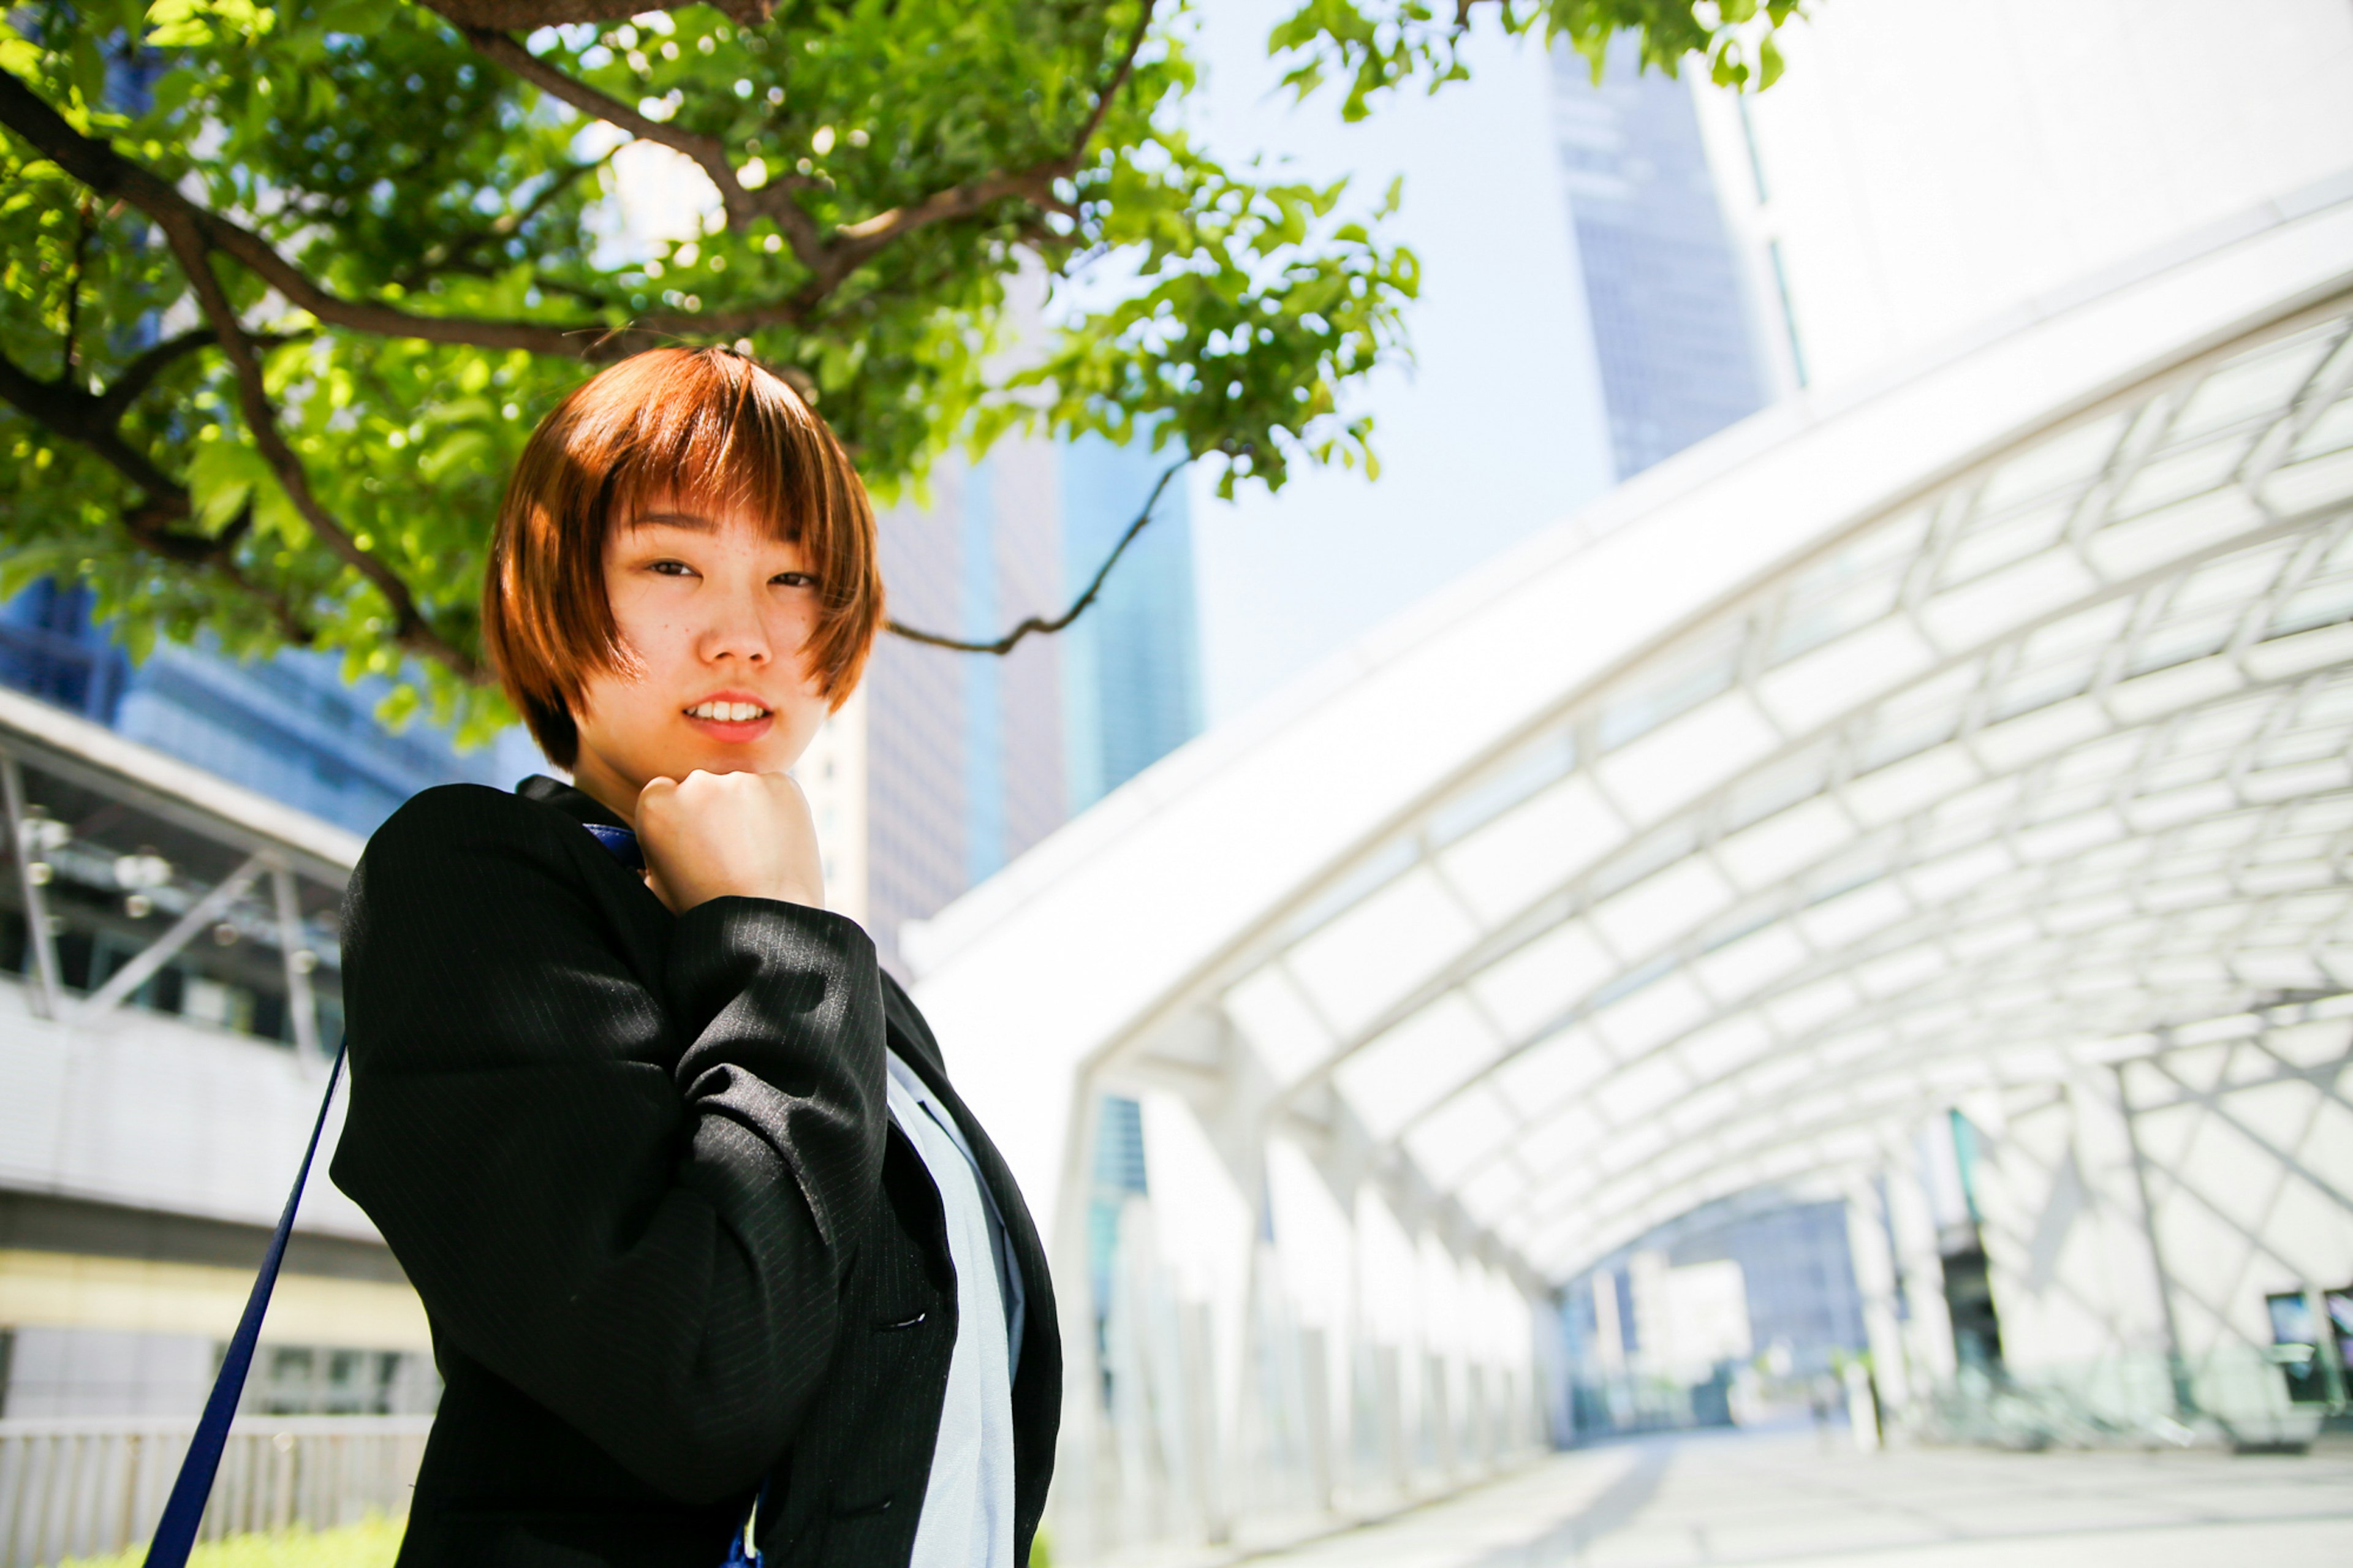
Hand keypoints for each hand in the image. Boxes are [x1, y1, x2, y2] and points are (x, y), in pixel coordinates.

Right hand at [635, 770, 824, 913]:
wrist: (763, 927)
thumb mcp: (658, 885)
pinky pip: (775, 791)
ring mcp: (741, 782)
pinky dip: (777, 812)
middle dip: (714, 812)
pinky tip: (777, 846)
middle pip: (703, 787)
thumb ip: (655, 849)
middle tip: (729, 853)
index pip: (664, 792)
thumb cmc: (708, 915)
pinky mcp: (781, 784)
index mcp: (655, 805)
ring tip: (756, 856)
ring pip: (741, 789)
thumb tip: (660, 843)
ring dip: (746, 812)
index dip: (682, 818)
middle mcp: (696, 784)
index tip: (695, 840)